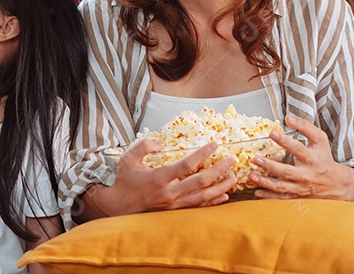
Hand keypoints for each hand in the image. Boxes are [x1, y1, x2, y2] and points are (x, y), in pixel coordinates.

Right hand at [97, 137, 237, 215]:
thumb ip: (144, 146)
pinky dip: (213, 201)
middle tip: (232, 160)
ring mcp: (174, 204)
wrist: (120, 206)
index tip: (215, 144)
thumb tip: (161, 143)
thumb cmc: (125, 180)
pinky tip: (224, 196)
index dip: (202, 154)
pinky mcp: (175, 211)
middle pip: (201, 181)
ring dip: (220, 187)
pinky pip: (198, 206)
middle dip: (219, 170)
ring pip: (203, 196)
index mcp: (160, 178)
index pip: (186, 164)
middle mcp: (170, 192)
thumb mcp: (128, 158)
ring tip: (233, 178)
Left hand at [249, 114, 353, 201]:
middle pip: (287, 171)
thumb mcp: (320, 140)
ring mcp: (301, 187)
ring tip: (252, 175)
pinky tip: (256, 192)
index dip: (285, 141)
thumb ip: (305, 127)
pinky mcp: (297, 196)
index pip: (298, 149)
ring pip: (282, 187)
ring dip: (266, 182)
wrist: (335, 183)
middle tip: (256, 159)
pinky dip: (269, 197)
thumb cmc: (324, 158)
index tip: (272, 133)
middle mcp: (306, 175)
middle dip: (270, 166)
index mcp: (313, 159)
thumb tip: (288, 118)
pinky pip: (281, 198)